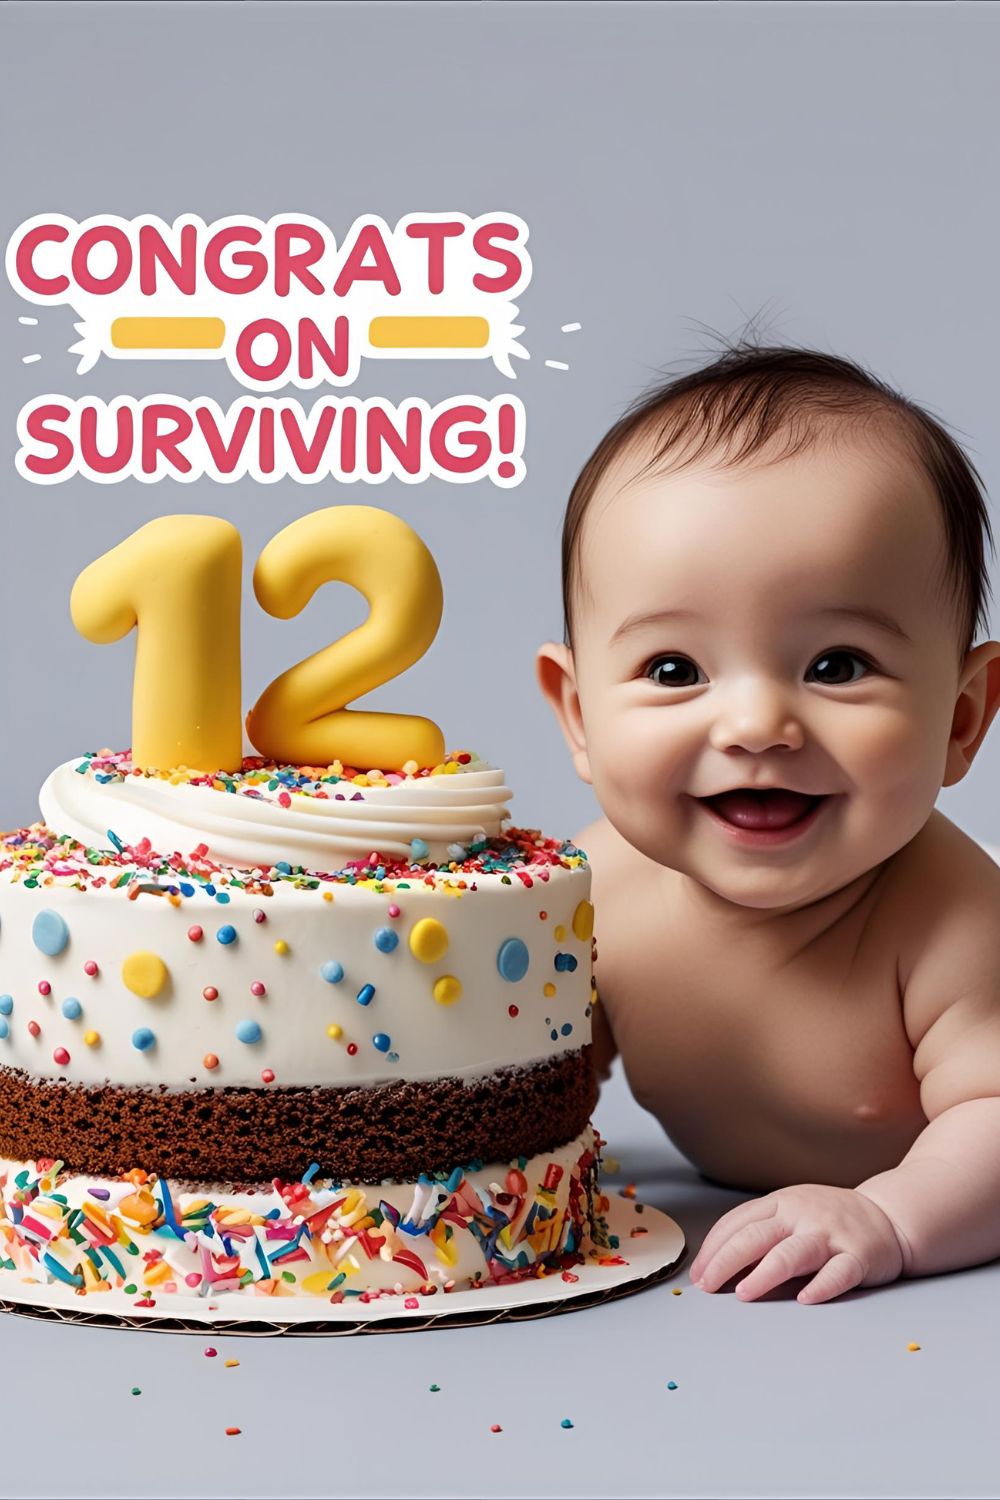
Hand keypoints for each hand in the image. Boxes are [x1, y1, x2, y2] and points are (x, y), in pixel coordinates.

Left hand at [688, 1183, 906, 1303]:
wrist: (888, 1217)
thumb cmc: (829, 1220)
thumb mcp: (791, 1213)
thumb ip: (760, 1232)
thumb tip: (716, 1264)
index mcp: (781, 1202)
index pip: (738, 1222)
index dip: (714, 1248)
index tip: (698, 1274)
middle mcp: (803, 1214)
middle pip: (757, 1236)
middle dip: (726, 1261)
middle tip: (708, 1286)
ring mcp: (831, 1234)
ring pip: (793, 1253)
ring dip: (765, 1273)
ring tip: (744, 1293)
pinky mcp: (859, 1256)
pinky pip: (838, 1272)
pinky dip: (821, 1286)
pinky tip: (805, 1299)